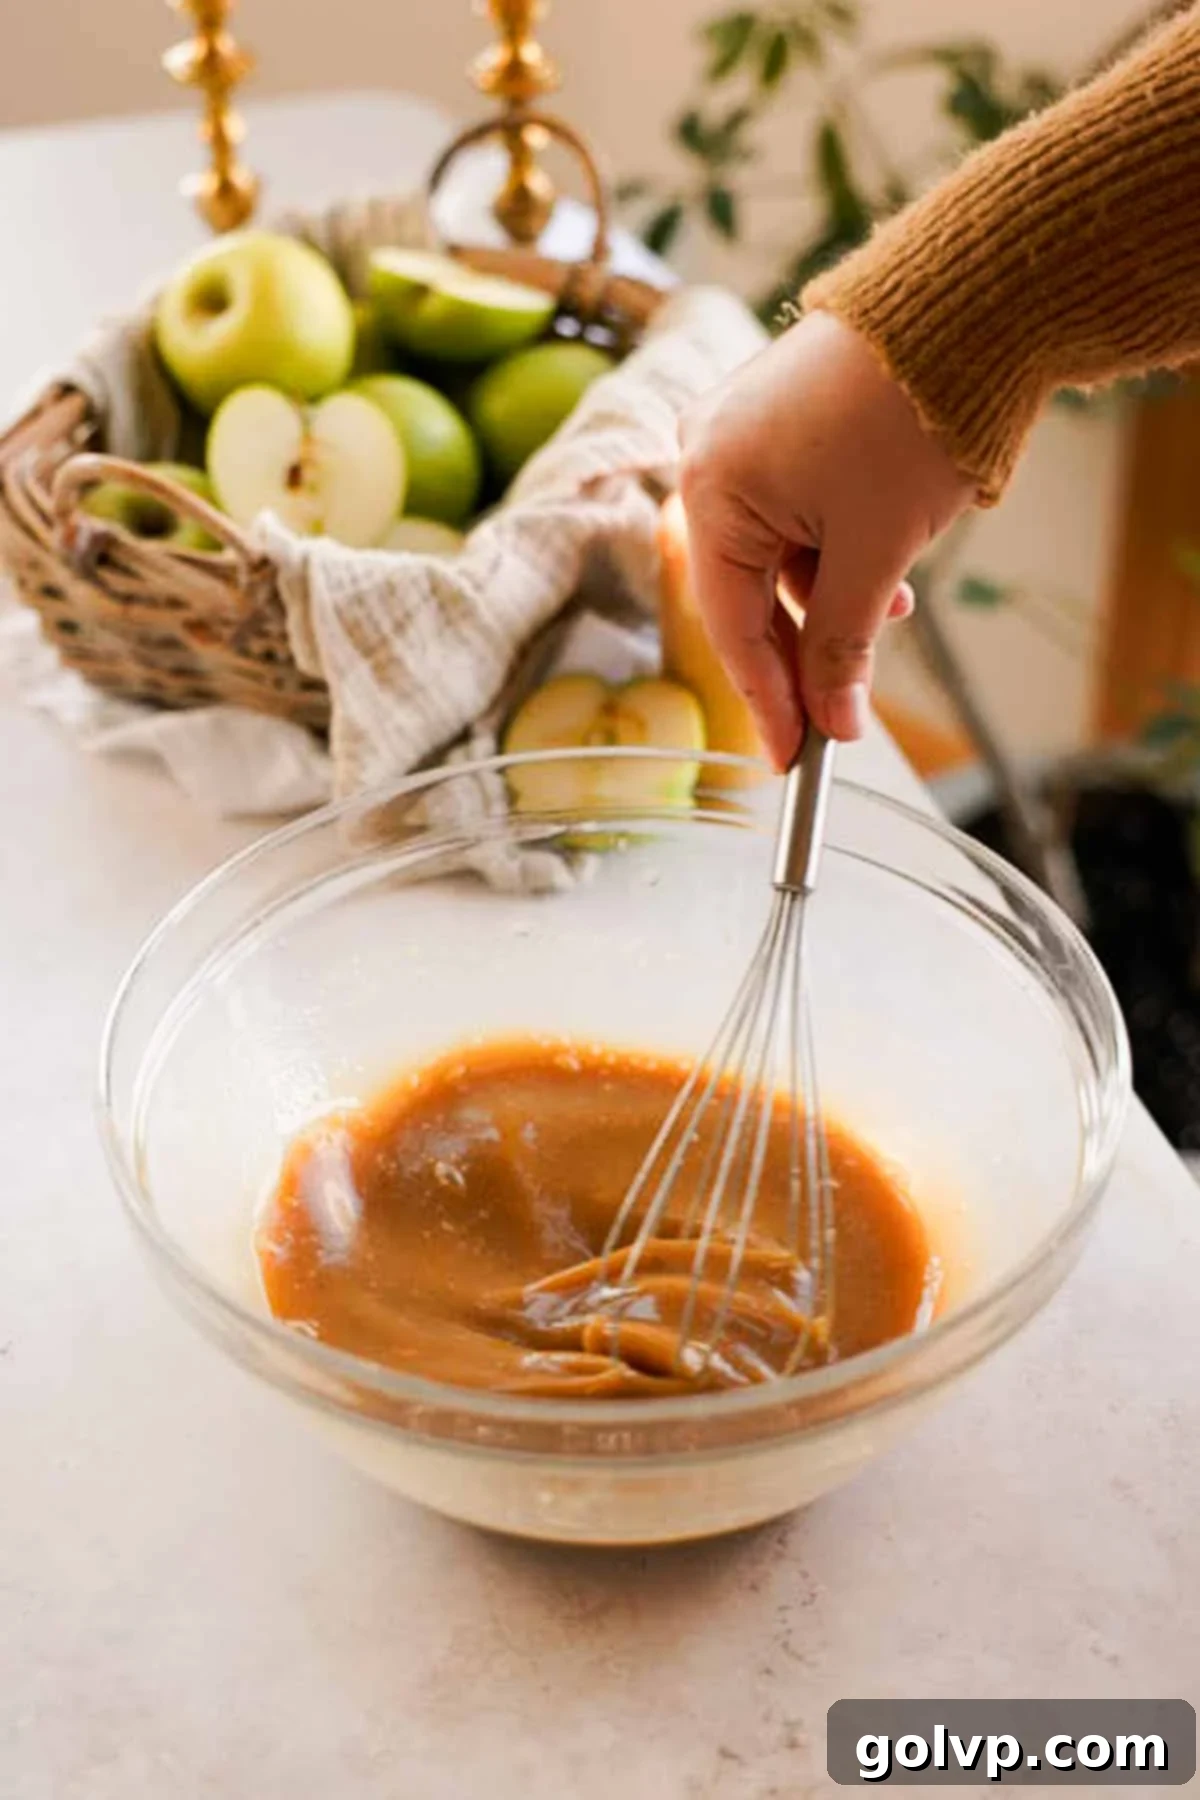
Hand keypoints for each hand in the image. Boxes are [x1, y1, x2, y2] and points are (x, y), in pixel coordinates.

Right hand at [678, 312, 974, 767]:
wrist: (969, 301)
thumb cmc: (913, 418)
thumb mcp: (875, 554)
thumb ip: (841, 646)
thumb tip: (832, 722)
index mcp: (710, 485)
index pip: (731, 625)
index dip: (766, 703)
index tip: (794, 761)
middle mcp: (706, 452)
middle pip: (746, 589)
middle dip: (804, 645)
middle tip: (842, 708)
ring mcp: (739, 426)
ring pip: (774, 549)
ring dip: (827, 592)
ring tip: (892, 601)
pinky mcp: (777, 412)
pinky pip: (789, 505)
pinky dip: (831, 544)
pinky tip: (882, 557)